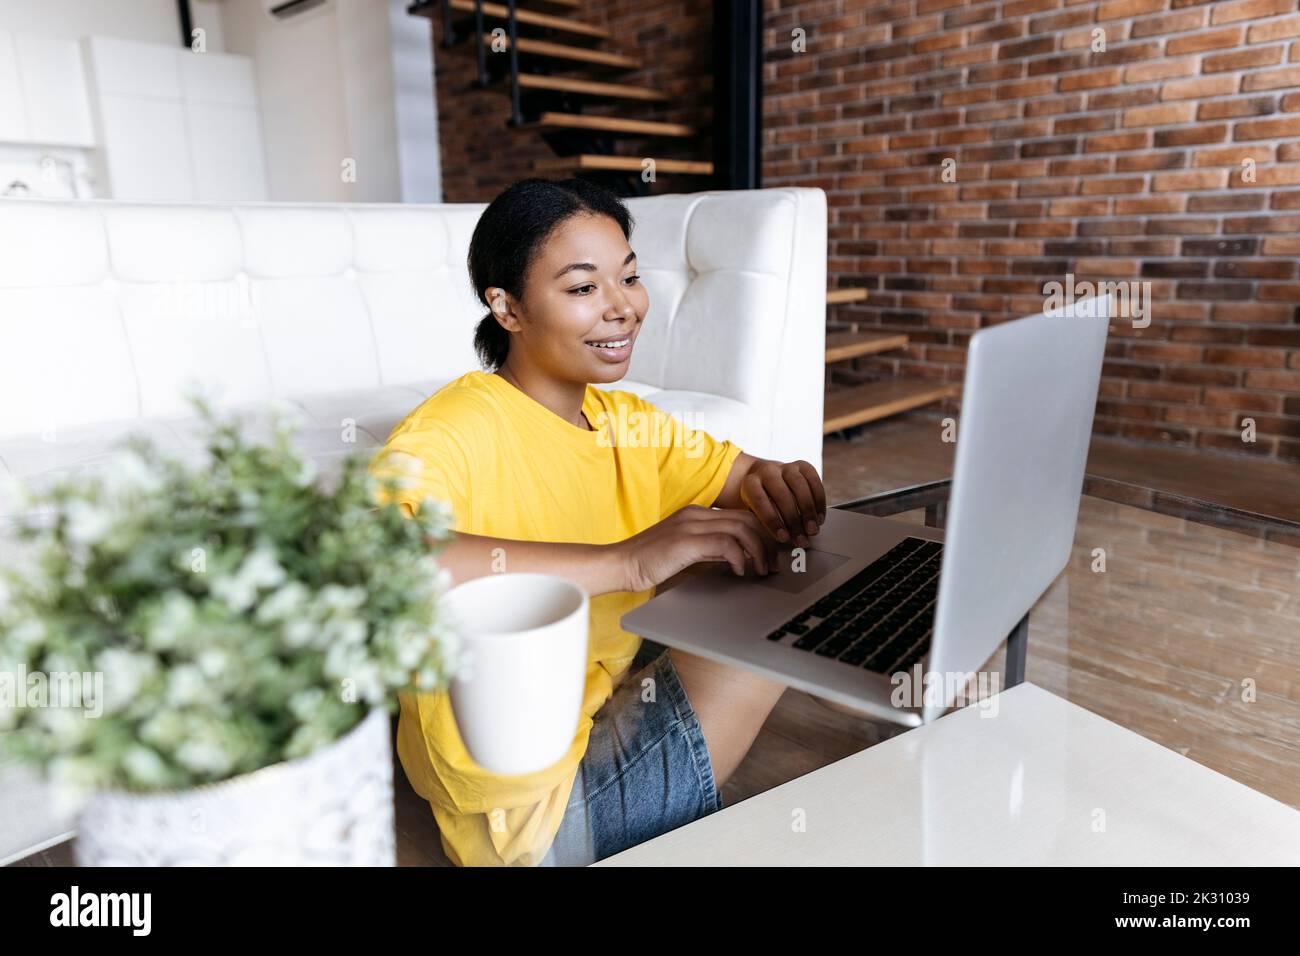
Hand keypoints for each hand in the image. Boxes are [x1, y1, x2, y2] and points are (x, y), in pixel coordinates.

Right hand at [615, 505, 779, 591]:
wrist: (620, 565)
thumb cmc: (649, 563)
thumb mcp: (686, 554)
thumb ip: (710, 551)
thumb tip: (739, 558)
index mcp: (695, 514)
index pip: (740, 515)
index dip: (761, 533)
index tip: (770, 552)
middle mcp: (695, 514)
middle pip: (746, 518)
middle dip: (766, 541)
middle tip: (772, 563)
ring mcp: (690, 525)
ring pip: (741, 529)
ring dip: (757, 551)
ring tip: (759, 570)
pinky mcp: (686, 541)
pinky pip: (725, 544)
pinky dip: (739, 558)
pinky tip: (739, 571)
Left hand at [739, 460, 826, 548]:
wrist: (763, 476)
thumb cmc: (759, 500)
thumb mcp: (753, 511)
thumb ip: (764, 523)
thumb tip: (784, 541)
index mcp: (751, 483)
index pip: (760, 501)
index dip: (772, 521)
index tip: (783, 538)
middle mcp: (767, 471)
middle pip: (782, 495)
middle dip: (794, 521)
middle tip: (801, 539)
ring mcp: (786, 467)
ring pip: (800, 487)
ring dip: (809, 512)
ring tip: (812, 530)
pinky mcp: (802, 465)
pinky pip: (814, 482)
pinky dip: (819, 501)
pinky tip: (819, 517)